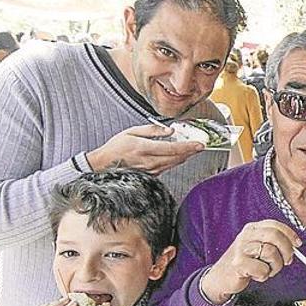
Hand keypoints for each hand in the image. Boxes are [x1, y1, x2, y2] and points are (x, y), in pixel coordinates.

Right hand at [86, 124, 204, 174]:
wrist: (104, 165)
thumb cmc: (116, 148)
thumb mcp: (131, 132)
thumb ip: (152, 130)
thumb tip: (170, 131)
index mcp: (145, 149)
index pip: (172, 149)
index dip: (188, 147)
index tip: (200, 144)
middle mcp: (150, 162)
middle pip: (177, 158)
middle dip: (191, 152)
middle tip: (201, 145)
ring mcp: (151, 170)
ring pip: (174, 164)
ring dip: (185, 156)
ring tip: (194, 149)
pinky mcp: (151, 174)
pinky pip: (168, 167)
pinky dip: (176, 160)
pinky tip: (180, 155)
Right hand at [201, 220, 300, 303]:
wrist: (221, 277)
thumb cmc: (245, 262)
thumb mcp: (258, 247)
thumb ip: (274, 243)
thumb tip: (295, 245)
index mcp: (253, 228)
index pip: (276, 225)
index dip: (290, 235)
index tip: (298, 245)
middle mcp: (246, 235)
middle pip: (275, 236)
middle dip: (286, 250)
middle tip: (287, 261)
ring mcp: (241, 248)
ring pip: (271, 252)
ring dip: (275, 266)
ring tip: (266, 270)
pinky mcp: (238, 263)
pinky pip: (263, 269)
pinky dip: (263, 275)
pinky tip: (255, 275)